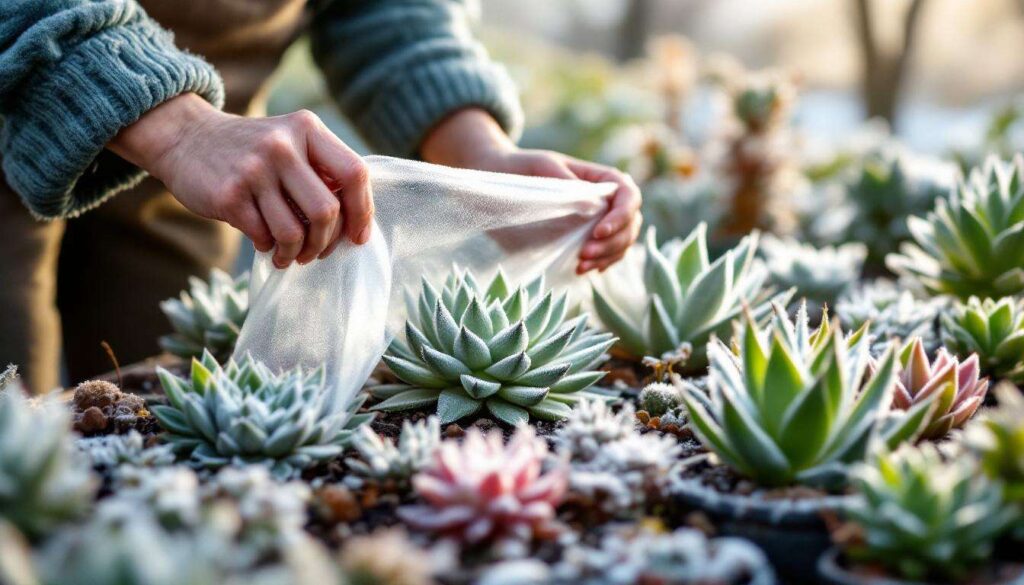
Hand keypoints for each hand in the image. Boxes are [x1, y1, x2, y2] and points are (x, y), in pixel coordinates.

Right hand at [109, 93, 372, 267]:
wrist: (187, 138)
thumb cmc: (253, 152)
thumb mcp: (291, 141)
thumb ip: (322, 170)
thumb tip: (356, 223)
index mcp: (307, 129)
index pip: (353, 174)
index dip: (362, 212)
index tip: (358, 237)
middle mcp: (282, 145)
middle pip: (326, 211)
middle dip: (325, 242)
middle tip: (315, 252)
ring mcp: (254, 170)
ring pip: (295, 232)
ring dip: (296, 253)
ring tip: (290, 255)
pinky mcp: (229, 195)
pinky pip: (264, 237)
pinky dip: (270, 248)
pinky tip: (266, 244)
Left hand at [421, 109, 641, 273]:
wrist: (499, 180)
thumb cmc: (519, 168)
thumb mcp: (539, 166)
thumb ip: (563, 180)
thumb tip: (590, 202)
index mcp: (599, 178)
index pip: (629, 195)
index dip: (621, 215)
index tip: (598, 231)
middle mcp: (605, 201)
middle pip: (630, 223)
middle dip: (613, 243)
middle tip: (583, 256)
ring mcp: (597, 222)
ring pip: (622, 242)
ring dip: (607, 257)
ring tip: (581, 266)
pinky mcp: (584, 239)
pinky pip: (606, 255)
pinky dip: (600, 264)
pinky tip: (581, 269)